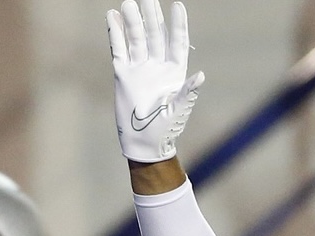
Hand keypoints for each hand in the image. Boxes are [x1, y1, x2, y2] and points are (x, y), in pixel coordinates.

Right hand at [106, 0, 203, 162]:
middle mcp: (157, 66)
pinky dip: (116, 34)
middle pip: (155, 35)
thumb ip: (188, 92)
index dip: (177, 25)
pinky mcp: (123, 75)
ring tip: (128, 4)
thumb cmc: (166, 129)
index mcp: (175, 72)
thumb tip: (201, 76)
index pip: (177, 42)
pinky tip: (113, 17)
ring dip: (133, 22)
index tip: (177, 5)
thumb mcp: (179, 110)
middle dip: (152, 16)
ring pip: (136, 39)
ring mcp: (139, 69)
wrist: (145, 143)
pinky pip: (119, 50)